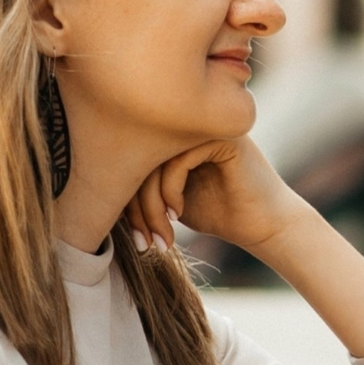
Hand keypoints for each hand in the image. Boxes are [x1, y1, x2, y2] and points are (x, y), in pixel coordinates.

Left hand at [126, 136, 304, 256]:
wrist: (266, 226)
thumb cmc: (220, 214)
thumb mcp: (170, 198)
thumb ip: (144, 184)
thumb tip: (97, 187)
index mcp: (176, 132)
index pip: (133, 154)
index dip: (124, 198)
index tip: (136, 237)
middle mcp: (190, 123)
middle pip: (139, 154)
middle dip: (135, 206)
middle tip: (143, 241)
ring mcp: (208, 126)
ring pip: (155, 157)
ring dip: (151, 204)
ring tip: (162, 233)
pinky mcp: (224, 137)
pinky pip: (178, 159)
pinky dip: (170, 190)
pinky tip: (177, 212)